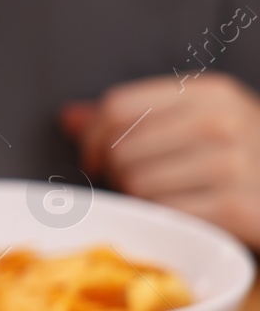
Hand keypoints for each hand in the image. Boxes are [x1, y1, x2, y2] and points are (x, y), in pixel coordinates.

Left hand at [62, 72, 259, 244]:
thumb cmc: (241, 160)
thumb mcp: (197, 122)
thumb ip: (131, 116)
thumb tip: (68, 118)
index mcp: (209, 92)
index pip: (117, 106)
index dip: (92, 137)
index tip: (93, 158)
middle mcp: (223, 121)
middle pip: (121, 147)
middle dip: (114, 172)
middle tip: (131, 183)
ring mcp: (234, 164)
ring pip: (137, 183)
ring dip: (140, 198)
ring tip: (166, 197)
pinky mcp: (238, 207)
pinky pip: (165, 213)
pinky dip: (165, 219)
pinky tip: (186, 215)